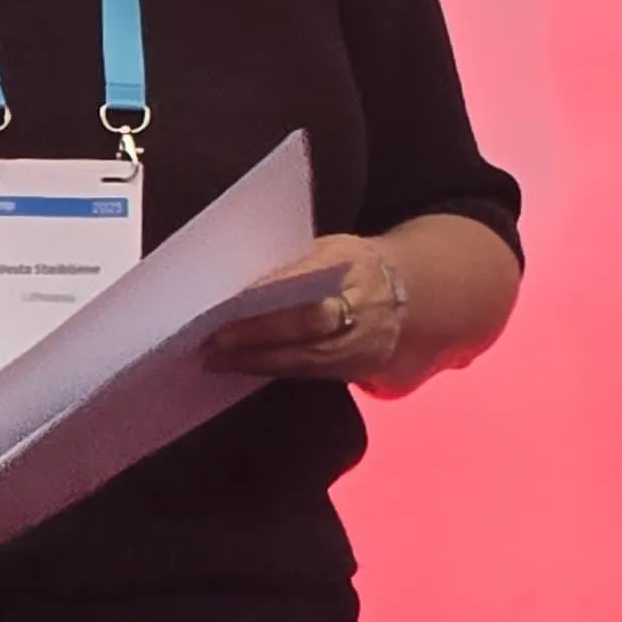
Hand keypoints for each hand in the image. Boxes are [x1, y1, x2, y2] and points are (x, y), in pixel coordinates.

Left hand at [207, 235, 406, 383]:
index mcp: (355, 261)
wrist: (406, 295)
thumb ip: (296, 264)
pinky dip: (274, 369)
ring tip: (217, 359)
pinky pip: (310, 372)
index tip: (233, 301)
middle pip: (310, 321)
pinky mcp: (358, 368)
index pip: (311, 275)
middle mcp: (364, 301)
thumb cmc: (352, 266)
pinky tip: (244, 366)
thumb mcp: (332, 249)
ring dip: (257, 359)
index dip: (273, 290)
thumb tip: (243, 284)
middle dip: (260, 333)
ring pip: (306, 355)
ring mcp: (365, 339)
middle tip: (215, 340)